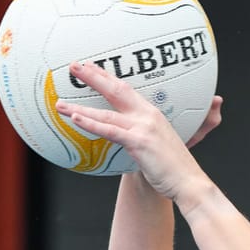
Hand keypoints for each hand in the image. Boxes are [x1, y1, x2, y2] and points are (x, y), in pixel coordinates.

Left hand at [56, 61, 220, 202]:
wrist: (189, 183)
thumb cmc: (175, 168)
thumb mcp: (161, 146)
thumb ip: (145, 137)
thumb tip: (130, 139)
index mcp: (152, 113)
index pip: (126, 89)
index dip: (107, 77)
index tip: (91, 67)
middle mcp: (148, 115)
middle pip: (115, 90)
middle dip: (92, 77)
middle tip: (73, 66)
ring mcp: (143, 128)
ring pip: (105, 113)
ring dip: (79, 107)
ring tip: (60, 104)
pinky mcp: (139, 143)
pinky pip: (110, 131)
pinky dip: (91, 124)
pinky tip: (75, 118)